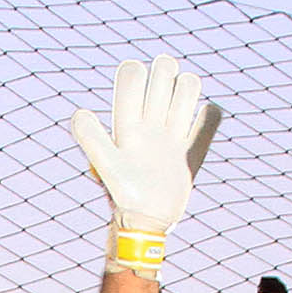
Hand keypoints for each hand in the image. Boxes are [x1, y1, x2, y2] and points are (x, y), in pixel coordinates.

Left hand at [68, 55, 222, 240]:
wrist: (146, 222)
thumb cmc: (123, 194)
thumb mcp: (106, 165)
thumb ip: (92, 139)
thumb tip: (80, 112)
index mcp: (127, 122)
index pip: (132, 76)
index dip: (135, 71)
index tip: (136, 80)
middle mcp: (149, 124)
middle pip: (164, 74)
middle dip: (165, 72)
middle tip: (161, 96)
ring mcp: (171, 137)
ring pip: (186, 90)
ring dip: (188, 90)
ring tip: (180, 112)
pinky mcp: (190, 153)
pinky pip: (209, 123)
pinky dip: (211, 116)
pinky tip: (204, 121)